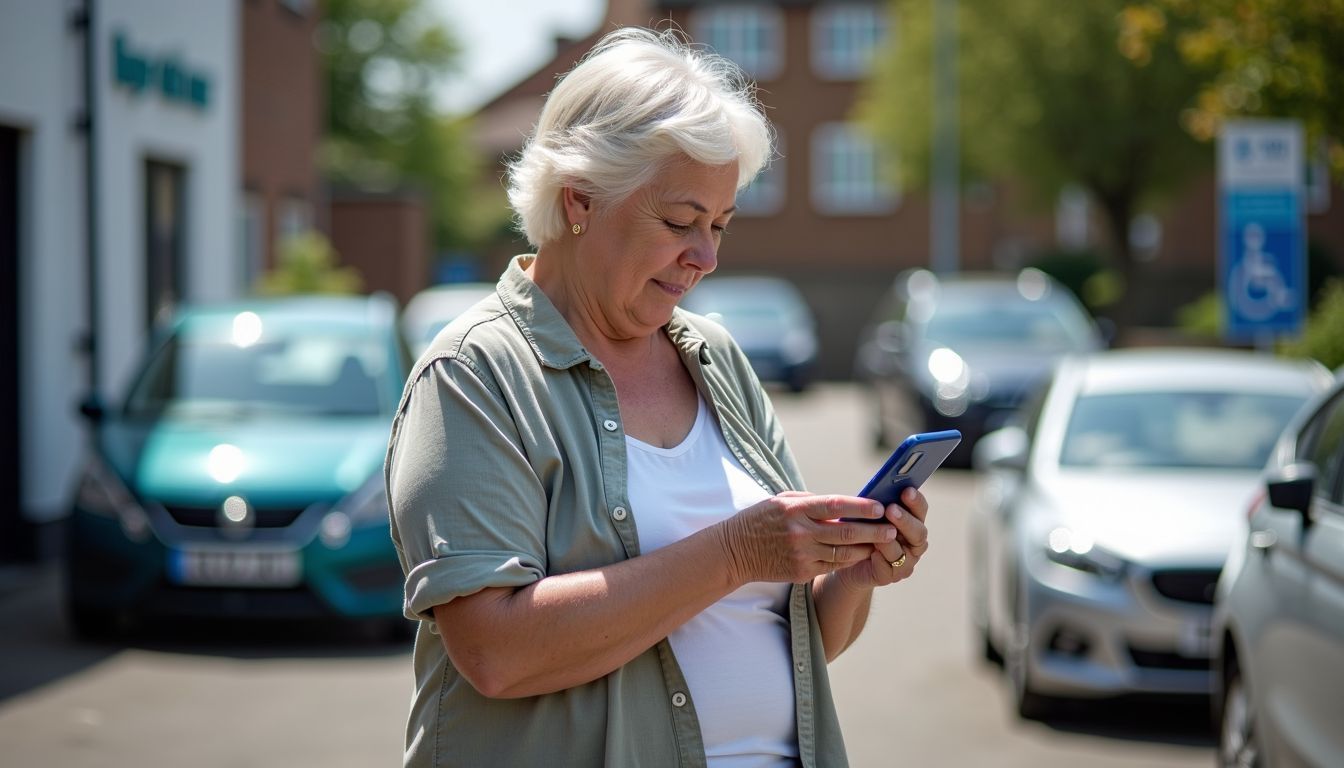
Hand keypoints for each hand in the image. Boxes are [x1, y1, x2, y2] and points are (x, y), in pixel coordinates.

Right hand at [719, 492, 898, 583]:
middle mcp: (800, 532)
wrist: (734, 551)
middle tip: (892, 529)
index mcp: (796, 509)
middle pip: (846, 532)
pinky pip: (832, 566)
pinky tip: (861, 556)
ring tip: (884, 543)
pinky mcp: (801, 572)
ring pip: (844, 553)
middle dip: (873, 531)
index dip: (861, 507)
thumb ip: (811, 501)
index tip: (880, 506)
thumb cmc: (760, 520)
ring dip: (866, 548)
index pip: (836, 506)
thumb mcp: (781, 501)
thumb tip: (842, 503)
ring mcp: (801, 554)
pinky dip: (849, 561)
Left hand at [833, 486, 929, 590]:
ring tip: (878, 532)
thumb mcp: (868, 515)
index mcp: (912, 523)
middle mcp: (914, 544)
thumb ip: (877, 506)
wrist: (848, 560)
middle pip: (918, 533)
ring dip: (890, 540)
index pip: (920, 510)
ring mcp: (905, 562)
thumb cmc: (861, 531)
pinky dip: (880, 559)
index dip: (916, 501)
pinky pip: (888, 568)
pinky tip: (872, 552)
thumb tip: (878, 489)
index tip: (906, 490)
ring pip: (903, 551)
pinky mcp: (890, 576)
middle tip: (890, 509)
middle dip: (905, 520)